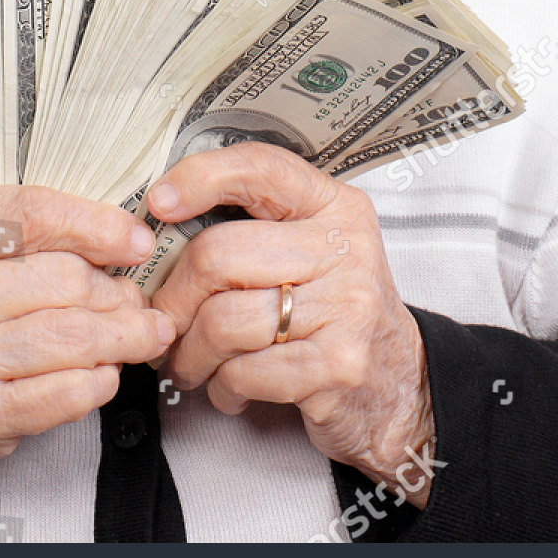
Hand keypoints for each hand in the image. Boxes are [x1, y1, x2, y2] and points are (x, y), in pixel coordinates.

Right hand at [0, 186, 172, 540]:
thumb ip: (25, 244)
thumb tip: (123, 240)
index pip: (28, 213)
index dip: (95, 224)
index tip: (135, 241)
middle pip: (59, 277)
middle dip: (115, 292)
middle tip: (136, 302)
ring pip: (68, 334)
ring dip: (123, 337)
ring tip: (143, 335)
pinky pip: (59, 392)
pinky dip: (98, 382)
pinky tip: (107, 375)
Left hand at [148, 143, 437, 507]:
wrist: (399, 385)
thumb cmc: (333, 310)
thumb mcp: (309, 248)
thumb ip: (252, 225)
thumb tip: (159, 223)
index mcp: (333, 205)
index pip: (260, 168)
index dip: (200, 178)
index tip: (158, 205)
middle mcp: (345, 248)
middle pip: (219, 255)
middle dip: (173, 298)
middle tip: (163, 321)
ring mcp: (346, 307)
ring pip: (222, 321)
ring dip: (190, 353)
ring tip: (192, 363)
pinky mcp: (337, 366)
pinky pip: (243, 372)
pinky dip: (222, 388)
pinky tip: (231, 388)